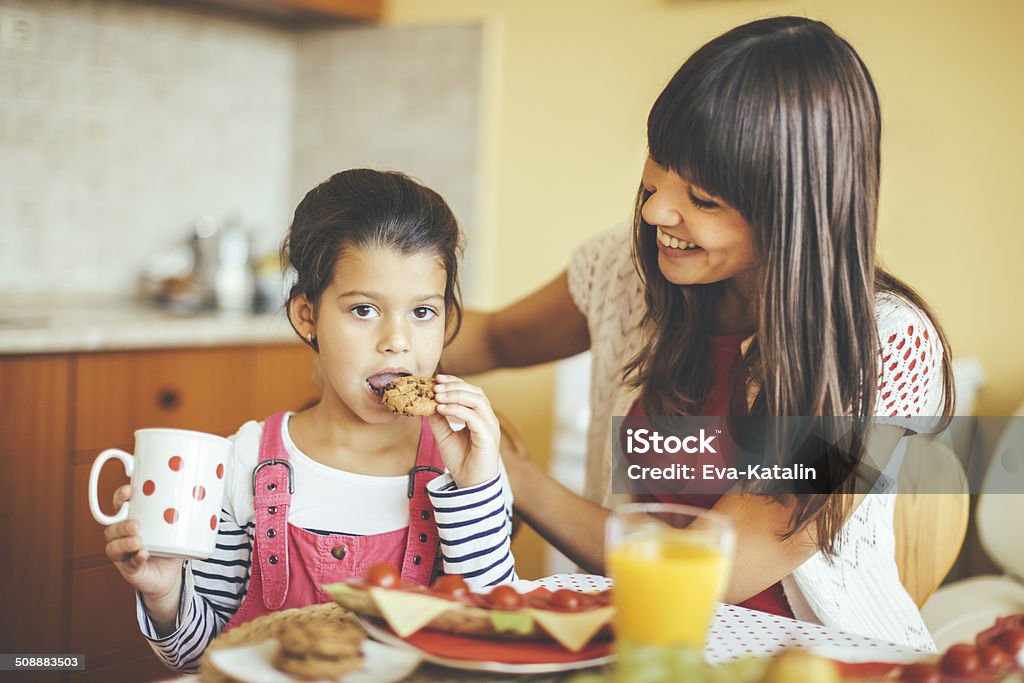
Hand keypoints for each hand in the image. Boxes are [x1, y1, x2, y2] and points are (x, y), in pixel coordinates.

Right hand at [104, 485, 184, 626]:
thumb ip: (185, 510)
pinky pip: (129, 564)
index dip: (120, 497)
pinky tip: (143, 554)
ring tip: (138, 540)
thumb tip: (203, 490)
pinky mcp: (130, 570)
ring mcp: (124, 554)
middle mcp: (122, 537)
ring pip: (113, 547)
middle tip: (136, 524)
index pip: (119, 506)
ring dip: (124, 542)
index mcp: (132, 520)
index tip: (130, 490)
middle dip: (121, 524)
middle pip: (112, 527)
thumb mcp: (177, 525)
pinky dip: (135, 559)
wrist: (169, 575)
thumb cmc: (170, 545)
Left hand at [428, 374, 500, 488]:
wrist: (469, 485)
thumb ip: (438, 420)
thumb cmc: (461, 461)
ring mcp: (490, 427)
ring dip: (456, 395)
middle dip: (455, 385)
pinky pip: (474, 417)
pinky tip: (442, 409)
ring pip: (477, 401)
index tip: (437, 379)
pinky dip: (457, 410)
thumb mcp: (444, 436)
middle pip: (476, 392)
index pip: (471, 391)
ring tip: (437, 395)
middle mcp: (488, 419)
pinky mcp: (487, 437)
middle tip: (436, 385)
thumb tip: (428, 402)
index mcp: (480, 417)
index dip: (455, 382)